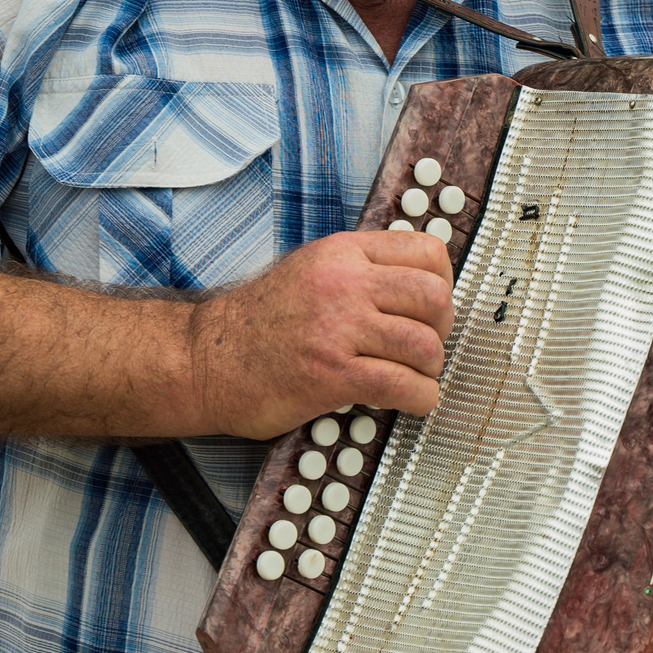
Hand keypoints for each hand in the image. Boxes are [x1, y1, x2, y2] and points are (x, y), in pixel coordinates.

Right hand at [187, 230, 455, 438]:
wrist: (207, 359)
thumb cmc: (258, 321)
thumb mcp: (311, 269)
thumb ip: (360, 268)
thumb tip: (419, 281)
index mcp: (343, 252)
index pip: (427, 252)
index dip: (444, 282)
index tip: (435, 306)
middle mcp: (344, 283)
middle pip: (435, 297)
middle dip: (442, 328)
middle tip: (427, 346)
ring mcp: (338, 328)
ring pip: (425, 344)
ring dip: (430, 368)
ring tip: (416, 376)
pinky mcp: (332, 374)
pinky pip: (402, 385)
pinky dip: (421, 398)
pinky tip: (413, 401)